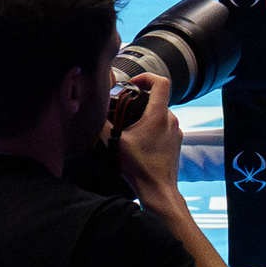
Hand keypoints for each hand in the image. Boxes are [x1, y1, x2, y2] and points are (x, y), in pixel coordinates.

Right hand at [111, 72, 182, 200]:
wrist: (158, 189)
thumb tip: (89, 114)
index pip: (161, 82)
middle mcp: (171, 120)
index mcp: (159, 116)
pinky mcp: (176, 142)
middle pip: (157, 99)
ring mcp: (176, 131)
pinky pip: (164, 128)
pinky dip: (152, 128)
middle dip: (140, 101)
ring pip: (160, 115)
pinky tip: (138, 141)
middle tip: (123, 109)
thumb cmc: (139, 167)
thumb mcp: (114, 144)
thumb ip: (101, 126)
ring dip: (145, 116)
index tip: (132, 83)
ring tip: (128, 128)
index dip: (146, 77)